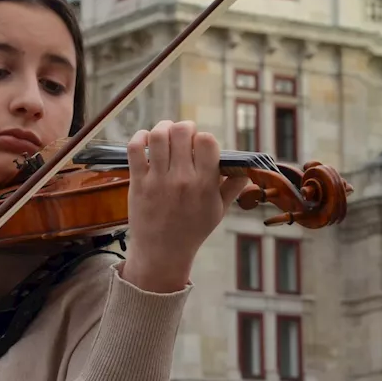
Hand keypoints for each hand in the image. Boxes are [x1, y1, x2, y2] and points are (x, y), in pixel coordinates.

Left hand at [121, 120, 248, 291]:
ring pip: (159, 136)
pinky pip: (135, 149)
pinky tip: (147, 141)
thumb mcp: (218, 211)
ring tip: (166, 133)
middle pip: (182, 132)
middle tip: (183, 135)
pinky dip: (140, 137)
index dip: (203, 137)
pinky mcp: (138, 182)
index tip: (199, 145)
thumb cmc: (192, 231)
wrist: (162, 253)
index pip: (207, 141)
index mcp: (204, 184)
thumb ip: (232, 187)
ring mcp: (158, 180)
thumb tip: (246, 170)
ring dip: (163, 127)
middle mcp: (182, 179)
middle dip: (184, 127)